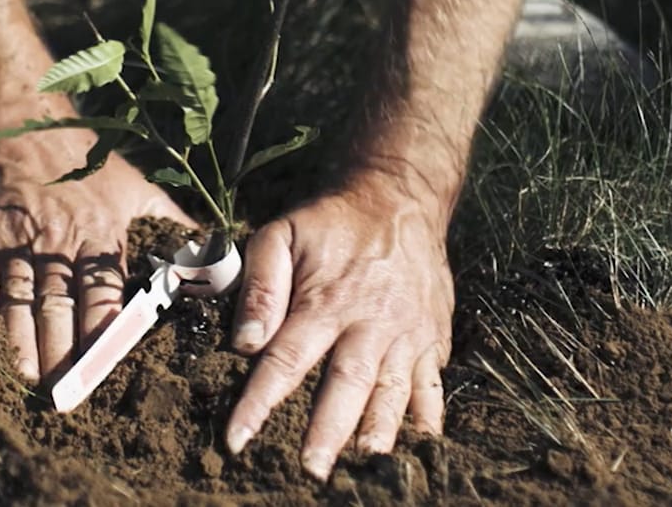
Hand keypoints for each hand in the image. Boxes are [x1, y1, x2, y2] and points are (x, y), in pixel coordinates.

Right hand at [0, 129, 195, 382]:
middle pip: (62, 306)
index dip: (106, 334)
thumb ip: (171, 223)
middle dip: (65, 352)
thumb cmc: (82, 159)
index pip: (104, 295)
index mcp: (99, 234)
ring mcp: (18, 239)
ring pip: (22, 298)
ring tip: (32, 377)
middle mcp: (59, 241)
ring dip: (25, 340)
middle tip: (68, 393)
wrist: (17, 122)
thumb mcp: (134, 186)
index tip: (110, 368)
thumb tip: (214, 251)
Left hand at [222, 173, 454, 479]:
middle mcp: (369, 322)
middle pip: (346, 384)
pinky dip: (429, 419)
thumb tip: (245, 342)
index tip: (238, 440)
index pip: (286, 359)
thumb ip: (261, 286)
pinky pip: (432, 385)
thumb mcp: (281, 234)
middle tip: (310, 471)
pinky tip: (421, 447)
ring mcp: (406, 333)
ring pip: (393, 390)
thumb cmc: (332, 223)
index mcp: (326, 301)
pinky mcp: (433, 339)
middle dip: (327, 431)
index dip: (260, 401)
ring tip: (367, 466)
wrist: (401, 200)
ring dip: (380, 431)